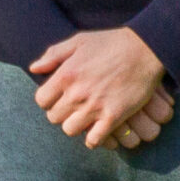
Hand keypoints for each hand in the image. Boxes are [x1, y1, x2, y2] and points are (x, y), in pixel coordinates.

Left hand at [29, 28, 173, 149]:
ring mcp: (95, 106)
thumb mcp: (78, 41)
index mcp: (65, 75)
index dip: (48, 100)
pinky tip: (97, 131)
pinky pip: (94, 139)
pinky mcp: (114, 116)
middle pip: (54, 117)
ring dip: (75, 126)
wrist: (145, 49)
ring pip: (70, 130)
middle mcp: (76, 93)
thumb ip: (53, 55)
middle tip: (72, 108)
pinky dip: (93, 139)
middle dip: (61, 113)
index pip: (41, 100)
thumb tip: (34, 68)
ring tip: (83, 118)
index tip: (57, 98)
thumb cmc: (111, 43)